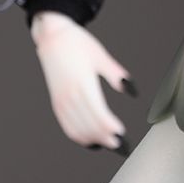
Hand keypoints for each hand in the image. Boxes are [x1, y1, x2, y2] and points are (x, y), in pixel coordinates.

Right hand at [30, 11, 134, 152]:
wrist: (53, 37)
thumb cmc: (78, 44)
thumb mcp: (101, 56)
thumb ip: (116, 74)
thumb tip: (130, 89)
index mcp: (83, 84)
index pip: (98, 114)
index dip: (110, 127)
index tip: (121, 133)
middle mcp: (70, 95)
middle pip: (89, 125)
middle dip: (105, 138)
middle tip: (120, 145)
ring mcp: (61, 100)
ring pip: (77, 129)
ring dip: (93, 139)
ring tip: (108, 144)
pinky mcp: (56, 102)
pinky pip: (67, 125)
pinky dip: (79, 136)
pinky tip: (90, 139)